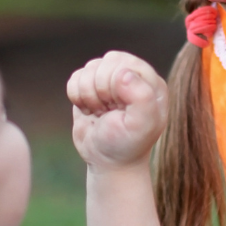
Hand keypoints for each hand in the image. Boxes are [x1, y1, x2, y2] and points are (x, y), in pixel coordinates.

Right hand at [67, 51, 167, 170]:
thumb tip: (124, 73)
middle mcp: (132, 76)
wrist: (107, 161)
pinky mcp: (91, 85)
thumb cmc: (128, 144)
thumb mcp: (141, 125)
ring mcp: (110, 79)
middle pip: (104, 64)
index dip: (115, 85)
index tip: (120, 107)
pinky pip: (75, 77)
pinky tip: (91, 111)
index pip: (124, 64)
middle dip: (100, 91)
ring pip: (88, 69)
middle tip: (110, 112)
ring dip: (89, 96)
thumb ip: (141, 96)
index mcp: (150, 82)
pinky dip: (77, 97)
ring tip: (102, 113)